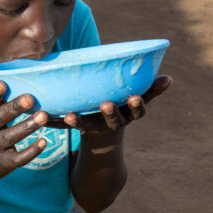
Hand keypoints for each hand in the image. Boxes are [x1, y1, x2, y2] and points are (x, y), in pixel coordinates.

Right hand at [0, 81, 47, 186]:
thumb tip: (17, 77)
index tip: (2, 83)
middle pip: (0, 117)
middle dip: (14, 108)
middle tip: (30, 98)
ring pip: (11, 136)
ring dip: (28, 126)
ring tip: (44, 116)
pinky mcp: (5, 162)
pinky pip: (19, 157)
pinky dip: (31, 151)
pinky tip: (44, 142)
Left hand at [47, 75, 172, 133]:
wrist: (103, 134)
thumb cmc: (121, 106)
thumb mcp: (136, 99)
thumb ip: (151, 88)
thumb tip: (170, 78)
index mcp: (128, 113)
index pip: (136, 110)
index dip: (136, 105)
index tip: (135, 97)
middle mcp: (113, 123)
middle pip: (114, 120)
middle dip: (110, 113)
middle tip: (106, 104)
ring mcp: (95, 127)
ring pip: (87, 126)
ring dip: (78, 122)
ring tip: (69, 117)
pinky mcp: (77, 128)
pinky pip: (64, 126)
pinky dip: (53, 123)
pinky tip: (42, 118)